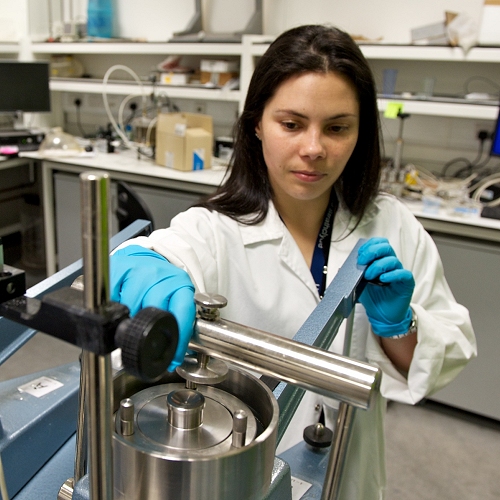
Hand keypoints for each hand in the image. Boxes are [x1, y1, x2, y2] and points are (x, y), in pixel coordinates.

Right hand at [111, 245, 194, 370]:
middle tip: (142, 340)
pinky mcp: (119, 267)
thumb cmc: (159, 286)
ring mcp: (139, 270)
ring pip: (130, 305)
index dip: (178, 340)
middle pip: (152, 311)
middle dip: (146, 330)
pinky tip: (116, 307)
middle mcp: (162, 276)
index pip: (183, 314)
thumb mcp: (175, 301)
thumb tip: (172, 362)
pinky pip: (111, 295)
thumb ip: (176, 325)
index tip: (172, 358)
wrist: (144, 259)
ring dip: (127, 320)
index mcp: (180, 286)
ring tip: (128, 322)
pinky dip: (111, 306)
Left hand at [357, 237, 414, 336]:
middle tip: (362, 262)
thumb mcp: (358, 284)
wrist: (381, 316)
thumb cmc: (373, 298)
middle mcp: (391, 265)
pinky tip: (383, 278)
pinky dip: (392, 274)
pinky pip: (403, 274)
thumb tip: (340, 269)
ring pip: (393, 260)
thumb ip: (352, 275)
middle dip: (372, 252)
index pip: (379, 244)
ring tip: (369, 276)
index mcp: (380, 261)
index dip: (369, 245)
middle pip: (386, 247)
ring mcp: (399, 273)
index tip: (359, 254)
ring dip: (378, 266)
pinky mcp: (407, 283)